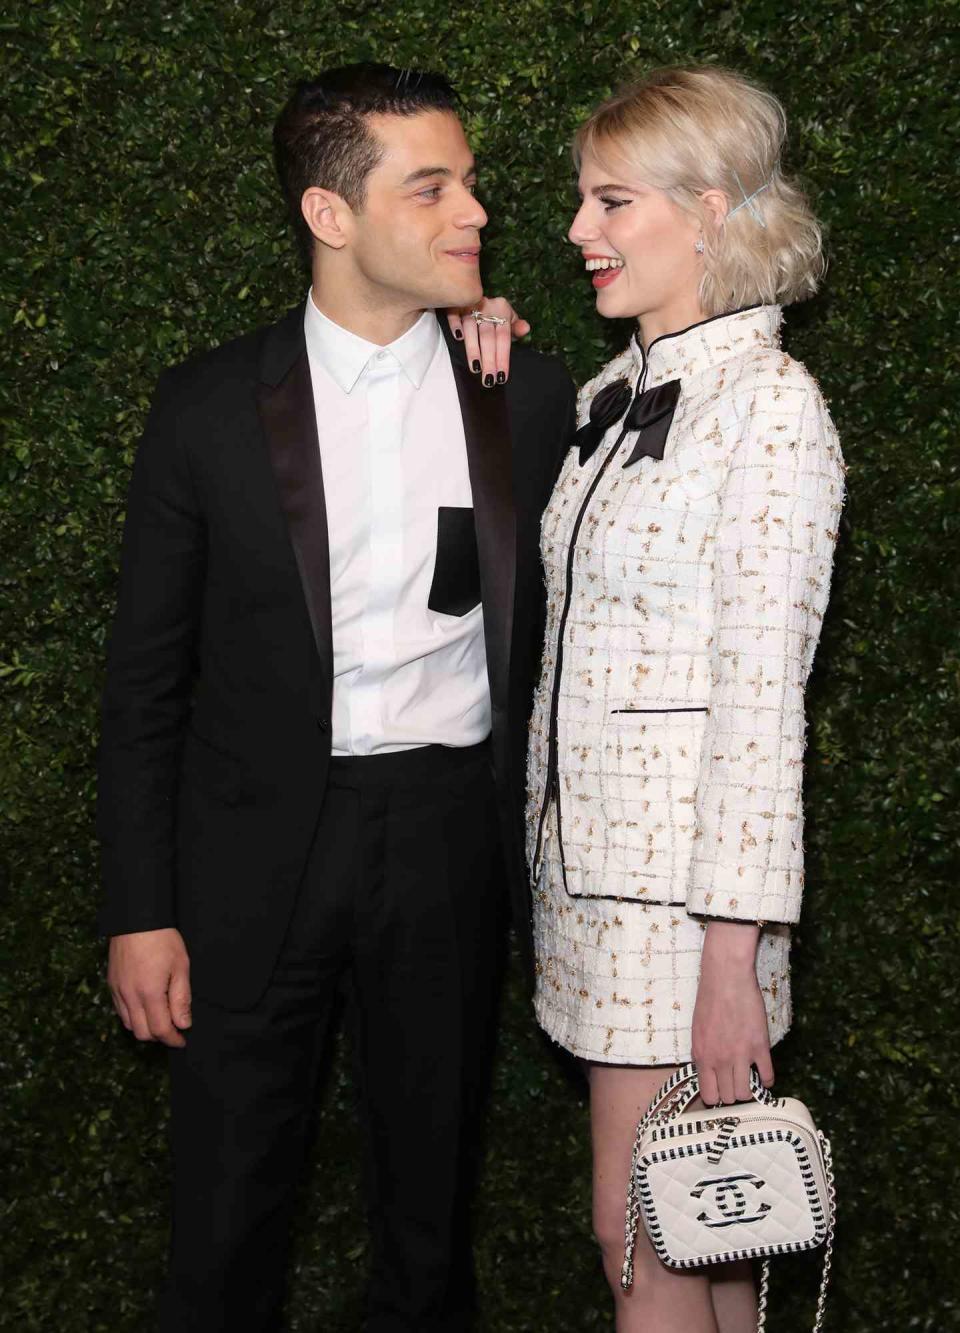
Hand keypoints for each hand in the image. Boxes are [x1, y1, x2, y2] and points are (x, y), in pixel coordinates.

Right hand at [107, 927, 191, 1047]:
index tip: (182, 1040)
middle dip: (159, 1036)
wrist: (136, 919)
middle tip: (174, 1029)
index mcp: (149, 993)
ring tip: (161, 1019)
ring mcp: (118, 991)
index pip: (160, 1029)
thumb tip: (183, 1024)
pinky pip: (121, 1011)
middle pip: (142, 1033)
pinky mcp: (112, 985)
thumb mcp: (180, 966)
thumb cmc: (162, 940)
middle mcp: (130, 996)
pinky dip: (133, 1017)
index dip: (172, 1039)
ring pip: (129, 1025)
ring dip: (145, 1028)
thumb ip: (181, 998)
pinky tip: (145, 1008)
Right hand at [446, 296, 529, 384]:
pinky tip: (458, 338)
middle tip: (488, 380)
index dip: (503, 357)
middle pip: (488, 337)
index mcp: (502, 309)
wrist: (471, 289)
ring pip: (472, 329)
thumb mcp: (507, 316)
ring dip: (473, 349)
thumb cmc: (492, 311)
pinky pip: (454, 314)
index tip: (502, 376)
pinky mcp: (454, 304)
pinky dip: (456, 324)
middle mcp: (486, 306)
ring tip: (475, 369)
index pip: (504, 337)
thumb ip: (515, 327)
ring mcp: (469, 305)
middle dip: (489, 360)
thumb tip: (526, 329)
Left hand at [691, 920, 773, 1105]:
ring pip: (746, 1093)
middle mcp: (720, 1060)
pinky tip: (764, 1074)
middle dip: (732, 1094)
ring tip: (749, 1080)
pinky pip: (767, 1076)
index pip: (709, 1095)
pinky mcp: (760, 1046)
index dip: (716, 1097)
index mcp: (702, 1056)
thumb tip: (710, 1073)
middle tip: (736, 1084)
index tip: (721, 1092)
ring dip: (749, 1090)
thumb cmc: (709, 1000)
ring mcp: (741, 1054)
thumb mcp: (697, 1030)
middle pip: (729, 1097)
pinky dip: (767, 1080)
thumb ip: (703, 1054)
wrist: (726, 978)